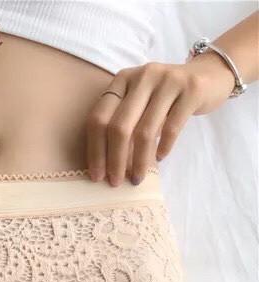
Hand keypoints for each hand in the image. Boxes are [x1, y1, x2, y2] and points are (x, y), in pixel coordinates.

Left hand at [85, 53, 235, 186]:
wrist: (209, 75)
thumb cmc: (165, 98)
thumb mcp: (139, 102)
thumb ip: (121, 123)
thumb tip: (104, 165)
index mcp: (122, 80)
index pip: (98, 118)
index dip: (95, 150)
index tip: (96, 176)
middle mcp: (142, 77)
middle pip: (118, 127)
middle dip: (114, 160)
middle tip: (115, 182)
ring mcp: (167, 81)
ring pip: (145, 131)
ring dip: (139, 161)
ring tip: (137, 178)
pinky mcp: (191, 90)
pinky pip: (171, 127)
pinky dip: (163, 147)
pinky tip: (159, 158)